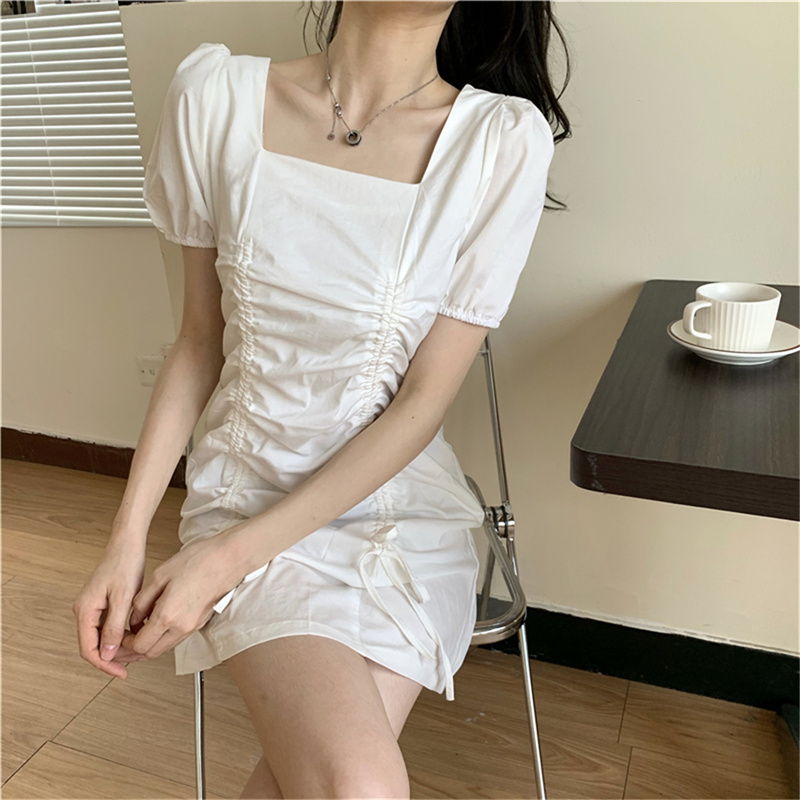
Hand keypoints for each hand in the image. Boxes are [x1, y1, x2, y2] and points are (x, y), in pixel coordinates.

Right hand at [73, 539, 149, 679]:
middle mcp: (84, 610)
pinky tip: (134, 636)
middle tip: (132, 664)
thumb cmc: (125, 564)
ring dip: (116, 647)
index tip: (121, 672)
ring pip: (101, 637)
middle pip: (93, 645)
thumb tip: (106, 654)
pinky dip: (118, 635)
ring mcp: (92, 607)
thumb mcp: (122, 598)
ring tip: (135, 653)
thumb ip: (113, 627)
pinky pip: (106, 626)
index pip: (88, 649)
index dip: (105, 664)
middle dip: (111, 657)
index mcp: (85, 610)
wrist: (127, 544)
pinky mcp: (102, 603)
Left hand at [127, 533, 243, 660]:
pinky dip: (163, 637)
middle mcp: (181, 627)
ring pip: (164, 648)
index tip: (120, 636)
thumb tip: (134, 618)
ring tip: (139, 632)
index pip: (139, 645)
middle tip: (125, 640)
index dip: (125, 644)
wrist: (228, 559)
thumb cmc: (198, 561)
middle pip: (151, 653)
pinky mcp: (200, 623)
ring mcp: (193, 626)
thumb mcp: (160, 575)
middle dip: (135, 650)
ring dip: (150, 644)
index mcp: (167, 616)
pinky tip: (157, 624)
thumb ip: (141, 601)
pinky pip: (176, 638)